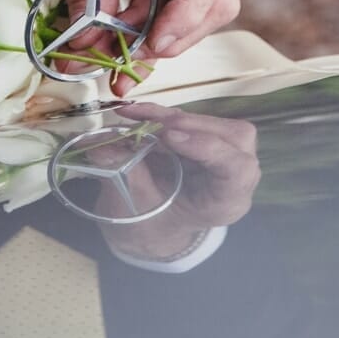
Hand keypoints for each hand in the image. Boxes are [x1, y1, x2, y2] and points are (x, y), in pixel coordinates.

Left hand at [39, 0, 238, 94]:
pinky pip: (161, 3)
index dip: (186, 14)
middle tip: (126, 65)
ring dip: (147, 40)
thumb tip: (86, 39)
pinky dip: (136, 28)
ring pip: (185, 9)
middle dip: (170, 36)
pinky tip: (107, 51)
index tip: (154, 43)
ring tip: (105, 66)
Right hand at [97, 104, 259, 261]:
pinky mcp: (210, 138)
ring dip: (170, 116)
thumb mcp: (137, 209)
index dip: (207, 146)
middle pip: (231, 138)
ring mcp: (227, 154)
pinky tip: (135, 113)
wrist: (156, 225)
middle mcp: (237, 176)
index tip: (168, 135)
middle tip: (145, 124)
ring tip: (133, 116)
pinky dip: (162, 113)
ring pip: (211, 122)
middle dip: (185, 125)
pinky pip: (191, 118)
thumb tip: (101, 146)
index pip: (237, 169)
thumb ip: (124, 176)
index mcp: (227, 203)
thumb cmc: (151, 224)